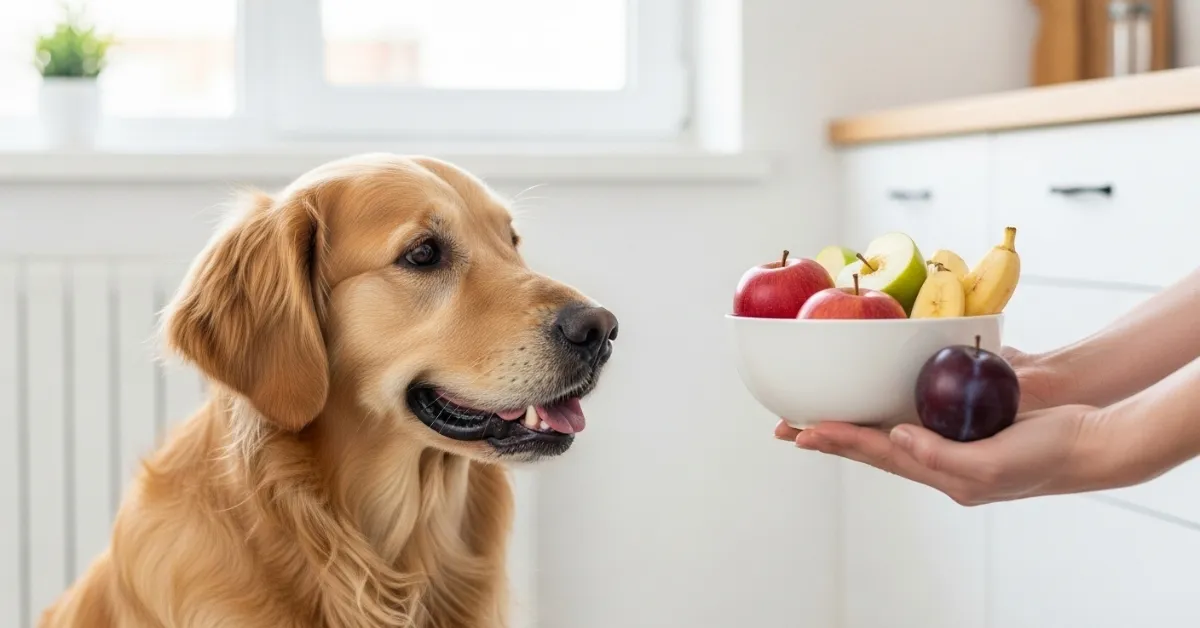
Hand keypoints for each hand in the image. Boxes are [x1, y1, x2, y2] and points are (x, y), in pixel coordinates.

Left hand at [773, 345, 1095, 504]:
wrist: (1091, 438)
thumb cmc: (1047, 454)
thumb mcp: (993, 464)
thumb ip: (943, 456)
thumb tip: (896, 438)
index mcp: (942, 474)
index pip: (878, 454)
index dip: (839, 440)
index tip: (801, 430)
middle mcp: (940, 457)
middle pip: (873, 445)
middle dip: (830, 435)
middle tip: (786, 426)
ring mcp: (952, 437)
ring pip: (890, 429)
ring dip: (854, 422)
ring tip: (816, 414)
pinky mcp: (967, 416)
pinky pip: (918, 409)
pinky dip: (889, 403)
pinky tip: (873, 393)